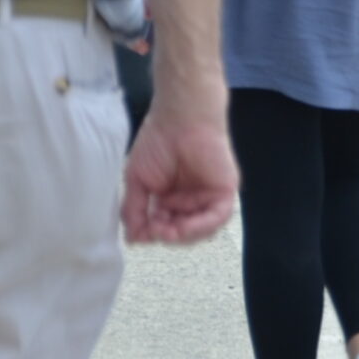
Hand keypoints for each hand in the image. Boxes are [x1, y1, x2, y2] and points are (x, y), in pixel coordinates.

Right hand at [121, 94, 239, 244]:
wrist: (179, 118)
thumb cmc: (157, 142)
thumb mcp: (136, 181)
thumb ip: (133, 210)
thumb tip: (133, 240)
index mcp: (171, 198)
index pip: (164, 226)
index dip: (153, 234)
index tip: (142, 233)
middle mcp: (191, 200)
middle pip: (183, 231)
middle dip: (168, 236)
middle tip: (155, 231)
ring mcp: (209, 195)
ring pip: (202, 229)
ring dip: (184, 235)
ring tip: (169, 231)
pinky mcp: (225, 190)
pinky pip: (219, 216)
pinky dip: (202, 226)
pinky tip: (185, 226)